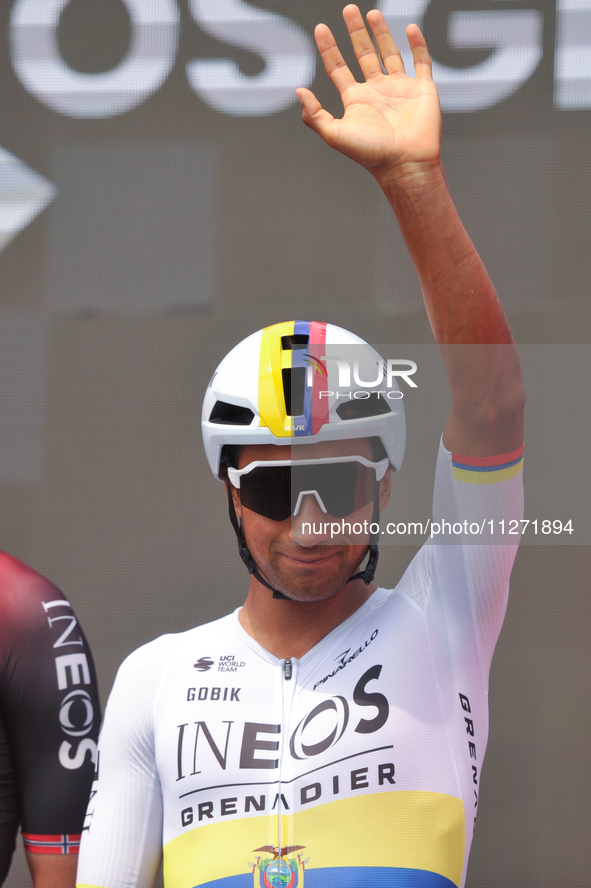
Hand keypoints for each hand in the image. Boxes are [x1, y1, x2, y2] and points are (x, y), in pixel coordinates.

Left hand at [296, 5, 440, 185]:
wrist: (405, 163)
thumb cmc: (370, 153)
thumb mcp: (335, 134)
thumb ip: (314, 115)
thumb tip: (298, 90)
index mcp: (356, 100)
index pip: (338, 68)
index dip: (329, 49)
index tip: (320, 28)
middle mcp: (377, 92)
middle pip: (363, 55)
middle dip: (355, 33)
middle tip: (348, 10)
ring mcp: (400, 88)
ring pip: (390, 54)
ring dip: (381, 34)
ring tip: (372, 14)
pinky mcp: (422, 89)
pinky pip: (421, 61)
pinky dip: (417, 45)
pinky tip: (409, 28)